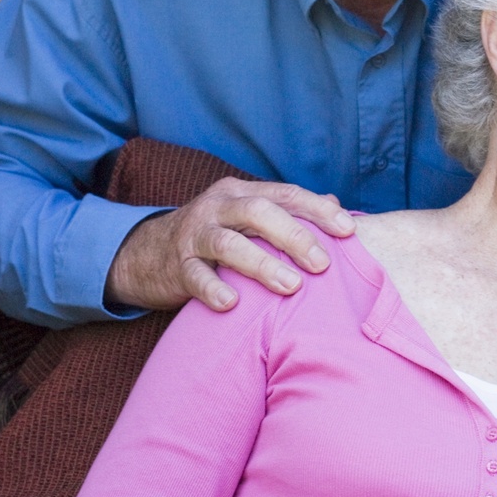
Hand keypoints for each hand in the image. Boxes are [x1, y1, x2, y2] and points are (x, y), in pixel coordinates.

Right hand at [106, 178, 355, 311]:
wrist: (147, 255)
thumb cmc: (215, 237)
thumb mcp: (249, 219)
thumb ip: (289, 212)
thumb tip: (336, 206)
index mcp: (242, 193)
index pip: (286, 195)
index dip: (318, 211)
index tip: (349, 230)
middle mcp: (218, 207)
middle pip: (260, 213)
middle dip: (295, 237)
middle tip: (322, 264)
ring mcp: (195, 235)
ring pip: (228, 243)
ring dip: (262, 264)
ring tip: (291, 286)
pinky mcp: (176, 265)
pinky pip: (194, 276)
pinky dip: (213, 288)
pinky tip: (231, 303)